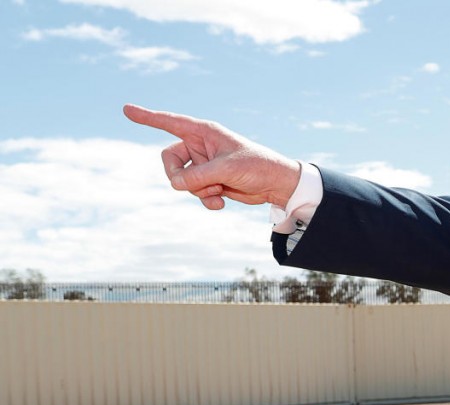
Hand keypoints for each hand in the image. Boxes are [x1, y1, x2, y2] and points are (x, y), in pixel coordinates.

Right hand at [123, 104, 299, 209]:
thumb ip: (198, 175)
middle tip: (191, 184)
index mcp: (204, 132)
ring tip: (219, 190)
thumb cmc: (257, 166)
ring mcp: (204, 164)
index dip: (148, 117)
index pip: (170, 122)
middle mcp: (200, 146)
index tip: (126, 109)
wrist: (275, 184)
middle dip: (177, 175)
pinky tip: (220, 204)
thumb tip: (176, 184)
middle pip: (169, 159)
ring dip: (198, 190)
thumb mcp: (227, 169)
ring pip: (181, 180)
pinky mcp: (209, 181)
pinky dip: (205, 199)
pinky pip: (194, 192)